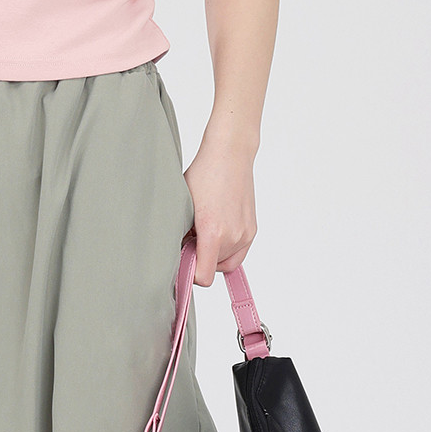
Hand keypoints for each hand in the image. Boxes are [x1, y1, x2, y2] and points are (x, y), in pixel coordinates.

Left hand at [182, 132, 257, 286]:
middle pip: (212, 269)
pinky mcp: (252, 230)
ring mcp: (246, 234)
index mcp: (213, 232)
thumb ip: (181, 232)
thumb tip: (177, 251)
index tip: (181, 259)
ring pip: (225, 262)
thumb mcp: (184, 203)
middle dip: (200, 258)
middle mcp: (233, 237)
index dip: (189, 273)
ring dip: (213, 253)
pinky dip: (226, 247)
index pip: (203, 277)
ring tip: (203, 229)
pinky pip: (238, 252)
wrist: (230, 154)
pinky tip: (215, 227)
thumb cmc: (204, 173)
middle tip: (190, 236)